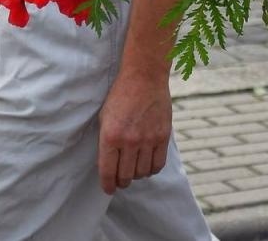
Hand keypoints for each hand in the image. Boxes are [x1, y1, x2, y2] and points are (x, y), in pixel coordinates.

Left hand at [96, 70, 170, 194]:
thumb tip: (107, 165)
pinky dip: (151, 169)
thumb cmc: (120, 96)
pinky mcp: (163, 137)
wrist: (144, 77)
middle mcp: (129, 141)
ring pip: (142, 173)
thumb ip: (105, 142)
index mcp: (110, 136)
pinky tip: (146, 164)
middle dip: (121, 181)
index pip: (108, 172)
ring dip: (136, 175)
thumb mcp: (104, 117)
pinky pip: (158, 165)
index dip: (107, 185)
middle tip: (120, 179)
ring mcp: (147, 140)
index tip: (108, 189)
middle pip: (126, 176)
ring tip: (133, 168)